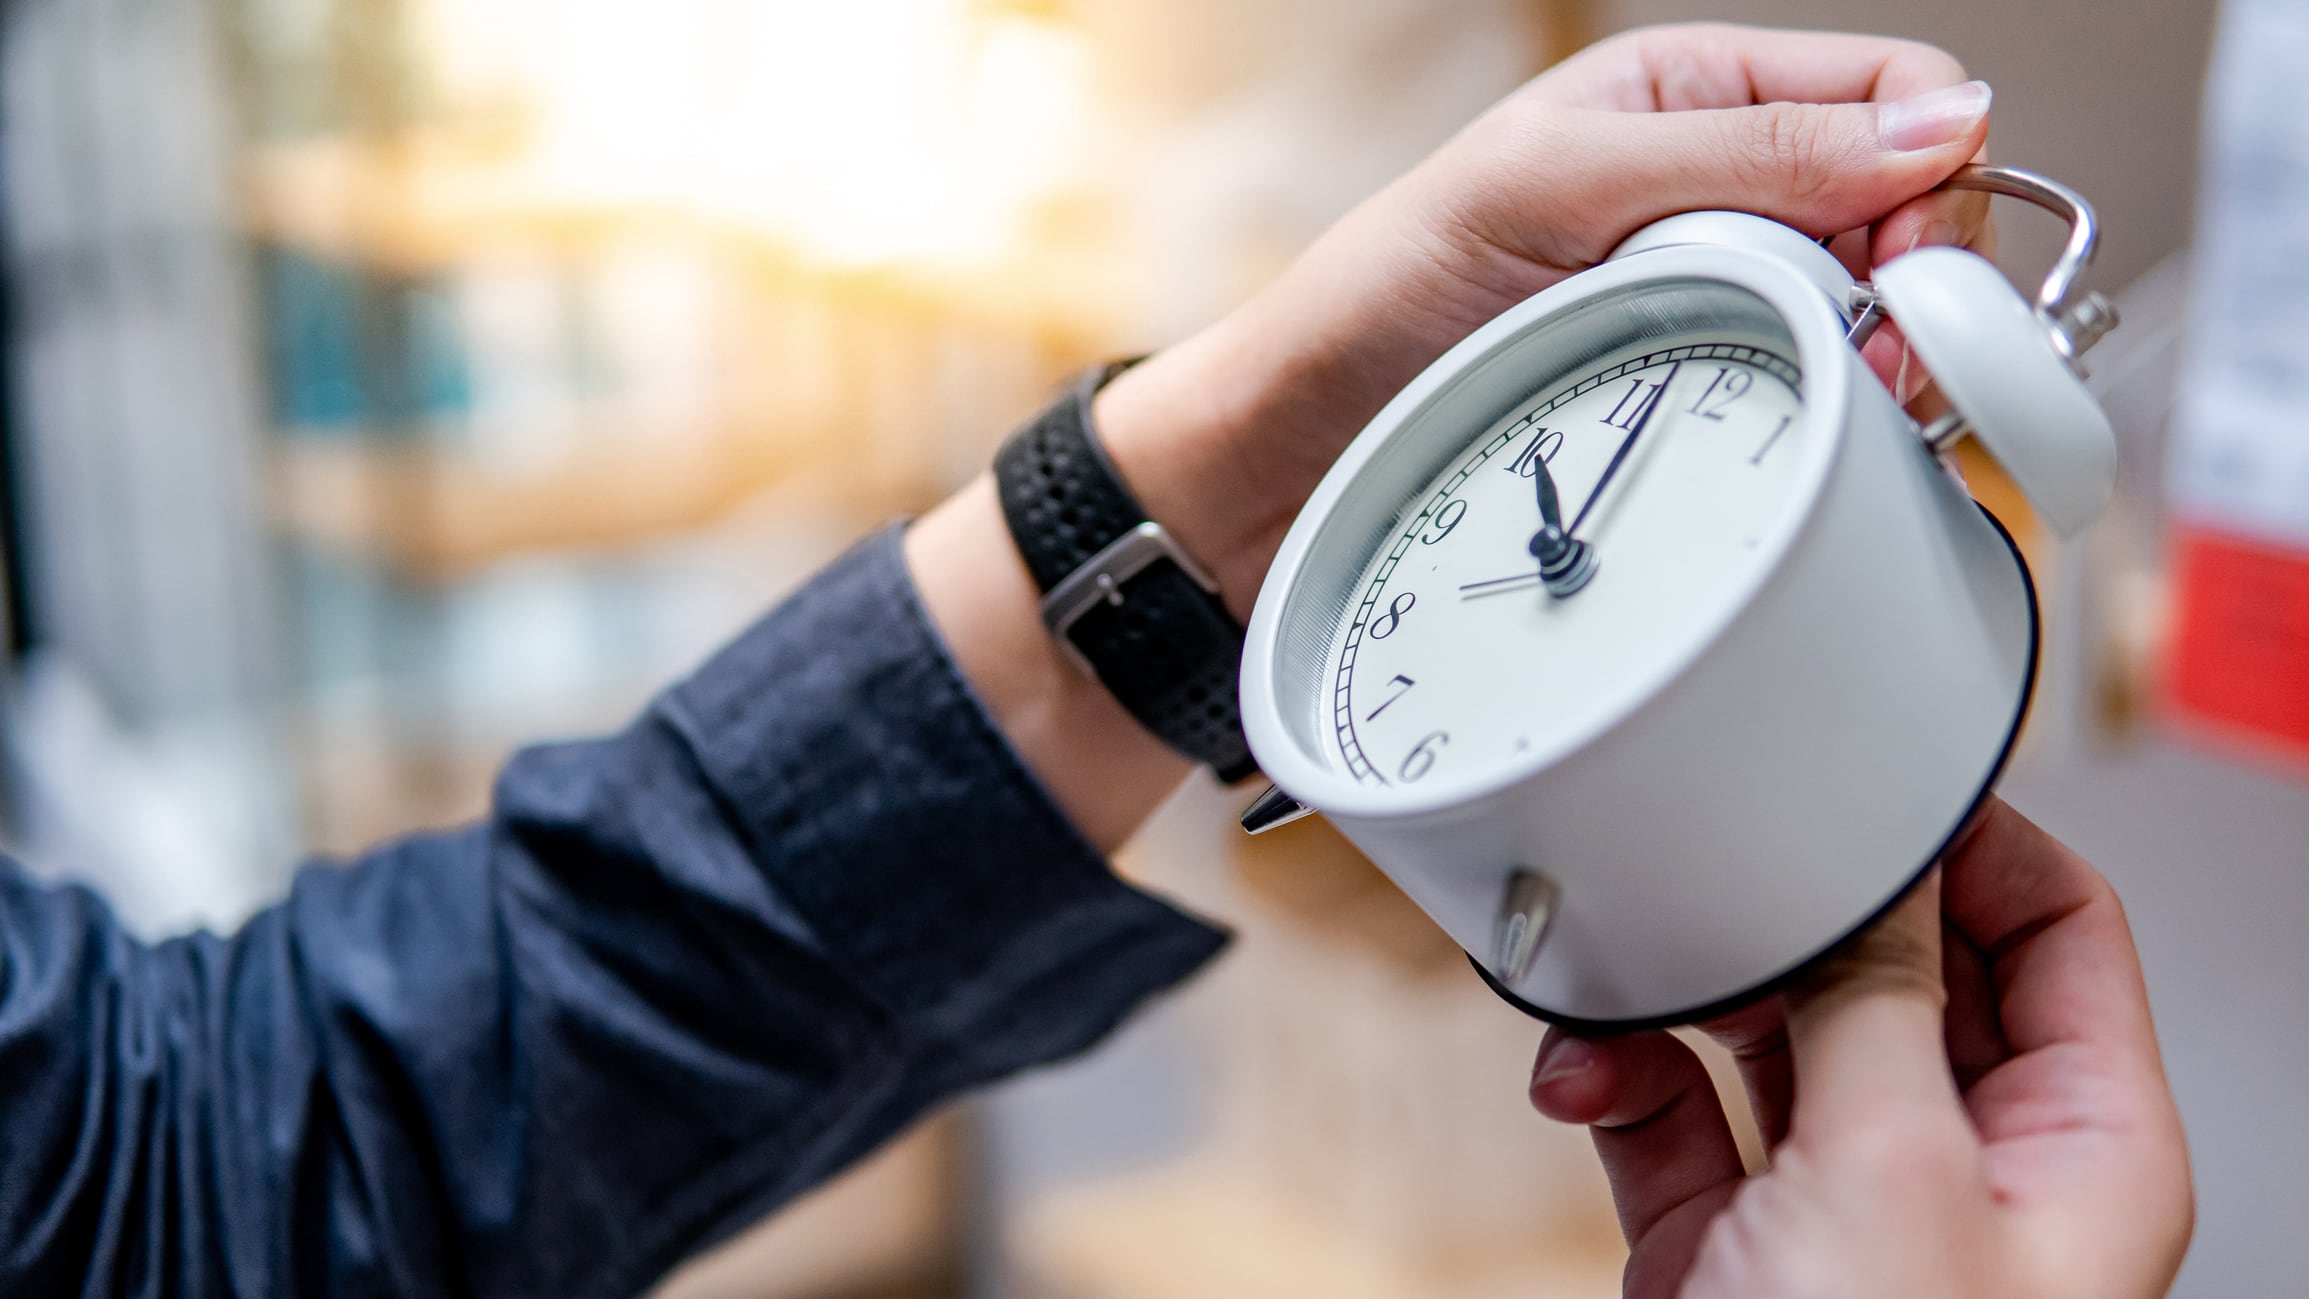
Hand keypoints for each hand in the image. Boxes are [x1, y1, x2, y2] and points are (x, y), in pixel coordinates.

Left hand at [908, 23, 1995, 846]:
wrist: (1285, 459)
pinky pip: (1809, 401)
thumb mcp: (1549, 187)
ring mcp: (1706, 305)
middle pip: (1908, 213)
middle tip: (1873, 366)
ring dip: (1881, 364)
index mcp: (1683, 100)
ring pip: (1873, 316)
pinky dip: (1827, 423)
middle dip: (1919, 282)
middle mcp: (1710, 195)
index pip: (1894, 94)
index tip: (1902, 268)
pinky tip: (1802, 449)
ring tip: (1834, 413)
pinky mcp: (1691, 404)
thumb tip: (1941, 120)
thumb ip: (1740, 148)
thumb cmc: (1376, 302)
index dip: (1930, 173)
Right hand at [1527, 799, 2193, 1298]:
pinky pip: (1676, 1114)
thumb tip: (1874, 874)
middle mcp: (1967, 1167)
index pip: (2061, 933)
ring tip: (1634, 974)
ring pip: (1772, 1037)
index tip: (1878, 779)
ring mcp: (1841, 1204)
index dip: (1976, 844)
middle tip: (1725, 875)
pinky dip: (1621, 1076)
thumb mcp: (1895, 1171)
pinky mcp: (1728, 1243)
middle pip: (1900, 973)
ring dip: (1686, 996)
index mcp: (2076, 1147)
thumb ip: (1880, 1003)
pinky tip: (1582, 1068)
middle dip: (1799, 921)